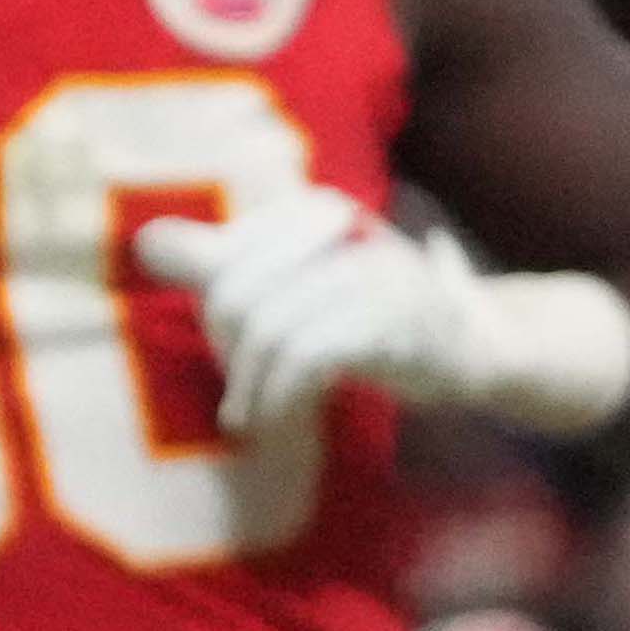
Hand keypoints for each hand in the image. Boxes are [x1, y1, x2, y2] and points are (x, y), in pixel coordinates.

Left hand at [128, 198, 629, 441]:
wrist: (483, 348)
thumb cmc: (380, 318)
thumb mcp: (301, 283)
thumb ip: (226, 261)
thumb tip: (147, 242)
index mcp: (315, 209)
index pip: (222, 265)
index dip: (216, 321)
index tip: (234, 358)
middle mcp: (344, 230)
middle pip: (236, 297)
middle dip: (231, 358)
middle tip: (242, 397)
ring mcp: (372, 272)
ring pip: (269, 332)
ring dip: (253, 390)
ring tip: (255, 420)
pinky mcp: (394, 322)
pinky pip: (307, 359)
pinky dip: (281, 399)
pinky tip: (282, 421)